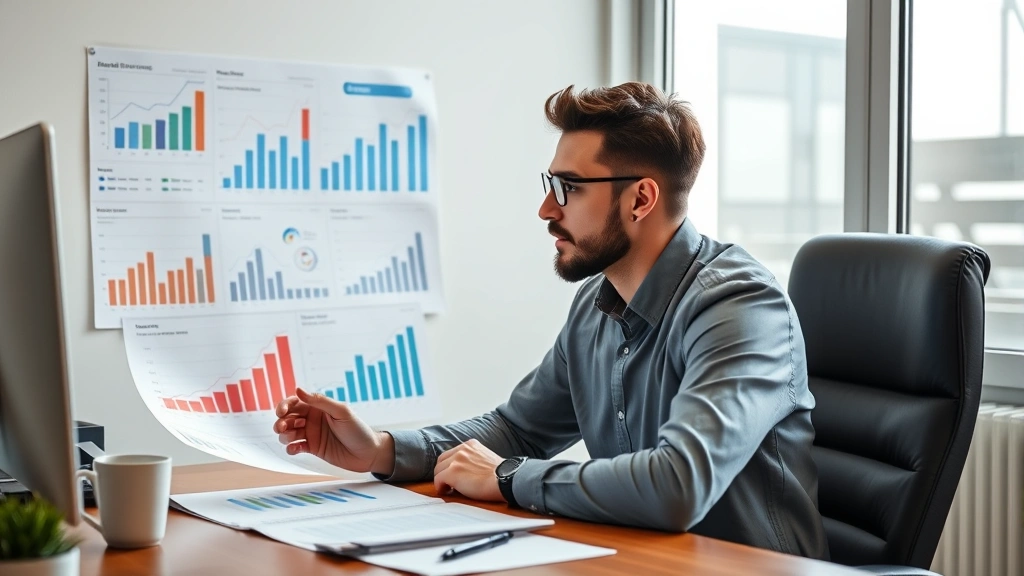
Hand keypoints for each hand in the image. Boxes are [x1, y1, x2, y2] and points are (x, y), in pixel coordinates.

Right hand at [273, 388, 394, 475]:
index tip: (282, 412)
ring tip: (292, 438)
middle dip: (281, 421)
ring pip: (288, 433)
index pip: (295, 402)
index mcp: (319, 407)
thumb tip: (299, 390)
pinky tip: (295, 449)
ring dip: (284, 435)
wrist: (368, 454)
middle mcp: (313, 419)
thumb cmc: (358, 430)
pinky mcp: (312, 448)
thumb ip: (320, 401)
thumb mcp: (342, 412)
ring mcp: (312, 434)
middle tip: (283, 427)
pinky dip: (291, 448)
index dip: (285, 405)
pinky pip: (295, 447)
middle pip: (288, 418)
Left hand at [433, 439, 504, 501]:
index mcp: (471, 445)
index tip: (453, 474)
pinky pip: (438, 480)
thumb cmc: (501, 475)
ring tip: (449, 488)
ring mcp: (456, 460)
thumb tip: (466, 471)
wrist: (505, 480)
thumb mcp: (487, 458)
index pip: (452, 453)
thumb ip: (474, 459)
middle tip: (448, 482)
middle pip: (442, 460)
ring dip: (442, 480)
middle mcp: (462, 449)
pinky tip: (446, 492)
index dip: (450, 465)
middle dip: (443, 471)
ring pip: (438, 470)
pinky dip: (440, 487)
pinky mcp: (452, 472)